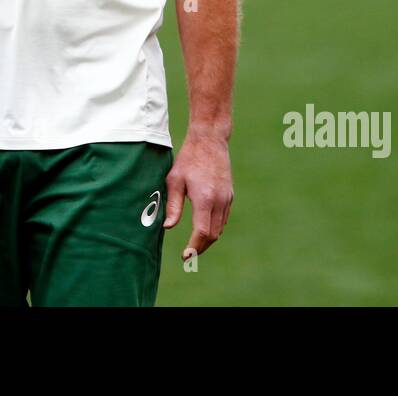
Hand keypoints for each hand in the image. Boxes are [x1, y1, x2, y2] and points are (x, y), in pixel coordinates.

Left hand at [163, 131, 232, 259]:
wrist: (210, 141)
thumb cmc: (188, 158)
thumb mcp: (174, 180)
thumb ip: (173, 205)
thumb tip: (167, 227)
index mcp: (204, 198)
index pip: (202, 232)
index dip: (194, 247)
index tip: (185, 256)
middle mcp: (219, 201)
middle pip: (213, 235)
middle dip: (201, 247)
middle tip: (188, 254)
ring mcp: (227, 198)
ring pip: (220, 228)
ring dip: (208, 239)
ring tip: (194, 244)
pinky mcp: (230, 195)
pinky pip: (224, 218)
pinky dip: (215, 227)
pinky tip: (204, 228)